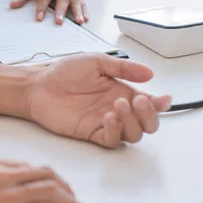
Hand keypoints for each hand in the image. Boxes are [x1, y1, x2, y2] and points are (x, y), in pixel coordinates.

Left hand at [10, 0, 86, 24]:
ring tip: (78, 21)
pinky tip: (85, 19)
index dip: (41, 7)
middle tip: (58, 22)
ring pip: (75, 0)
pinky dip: (85, 10)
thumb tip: (12, 5)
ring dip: (77, 11)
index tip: (38, 18)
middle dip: (60, 10)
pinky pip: (83, 2)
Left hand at [26, 54, 171, 148]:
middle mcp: (116, 108)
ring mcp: (105, 122)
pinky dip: (115, 131)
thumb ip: (123, 68)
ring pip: (133, 134)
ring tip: (118, 105)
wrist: (38, 84)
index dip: (160, 104)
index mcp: (121, 91)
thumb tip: (150, 73)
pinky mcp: (91, 132)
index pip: (149, 103)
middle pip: (147, 123)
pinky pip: (112, 140)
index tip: (164, 99)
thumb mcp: (96, 61)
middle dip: (150, 115)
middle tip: (139, 101)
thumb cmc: (63, 72)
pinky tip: (108, 116)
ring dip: (133, 122)